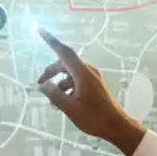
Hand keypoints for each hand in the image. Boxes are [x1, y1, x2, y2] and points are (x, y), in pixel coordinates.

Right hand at [35, 27, 146, 155]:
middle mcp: (88, 72)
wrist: (117, 126)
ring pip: (70, 74)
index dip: (50, 40)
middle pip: (65, 63)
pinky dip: (67, 88)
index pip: (63, 51)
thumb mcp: (69, 108)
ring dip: (58, 84)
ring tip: (52, 100)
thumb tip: (42, 84)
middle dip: (50, 72)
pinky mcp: (94, 86)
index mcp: (82, 73)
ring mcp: (92, 79)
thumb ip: (54, 94)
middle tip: (39, 84)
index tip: (39, 29)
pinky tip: (62, 103)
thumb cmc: (94, 117)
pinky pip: (76, 81)